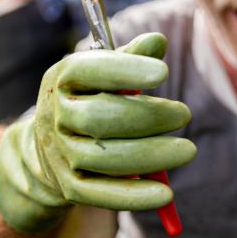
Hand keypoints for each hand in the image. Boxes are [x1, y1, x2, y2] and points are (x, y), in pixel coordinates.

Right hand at [0, 33, 195, 233]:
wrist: (48, 146)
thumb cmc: (92, 97)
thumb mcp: (105, 71)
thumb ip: (133, 56)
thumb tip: (157, 41)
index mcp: (63, 78)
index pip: (88, 70)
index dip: (126, 70)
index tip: (163, 72)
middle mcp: (55, 115)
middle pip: (99, 118)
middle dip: (148, 117)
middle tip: (185, 115)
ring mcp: (60, 153)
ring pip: (105, 157)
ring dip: (151, 156)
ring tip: (188, 150)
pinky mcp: (69, 186)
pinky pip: (101, 194)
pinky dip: (134, 196)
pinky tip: (165, 194)